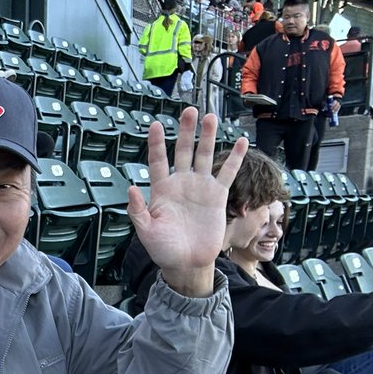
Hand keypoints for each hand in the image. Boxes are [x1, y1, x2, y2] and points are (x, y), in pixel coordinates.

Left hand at [127, 106, 247, 296]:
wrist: (187, 263)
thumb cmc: (163, 249)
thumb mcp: (146, 231)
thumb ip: (138, 210)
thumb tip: (131, 188)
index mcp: (161, 190)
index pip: (158, 161)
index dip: (157, 143)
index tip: (156, 125)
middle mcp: (181, 184)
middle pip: (183, 152)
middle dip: (185, 131)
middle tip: (189, 110)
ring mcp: (200, 188)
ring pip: (205, 156)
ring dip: (208, 137)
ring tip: (210, 117)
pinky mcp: (218, 196)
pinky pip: (228, 173)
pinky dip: (235, 158)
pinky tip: (241, 142)